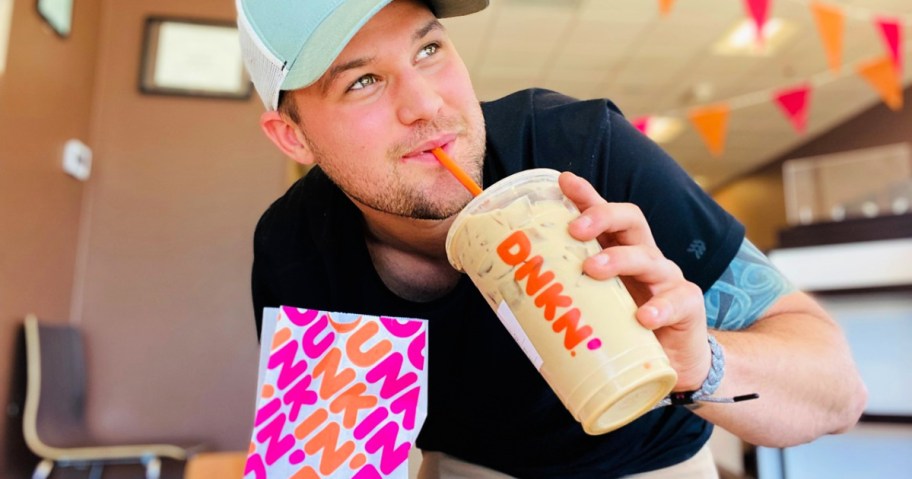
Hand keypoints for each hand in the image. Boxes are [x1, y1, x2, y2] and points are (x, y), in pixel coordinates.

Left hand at [558, 171, 710, 390]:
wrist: (671, 364)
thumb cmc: (624, 329)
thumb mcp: (594, 306)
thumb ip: (566, 297)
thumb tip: (510, 300)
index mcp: (619, 252)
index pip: (604, 215)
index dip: (586, 195)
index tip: (564, 182)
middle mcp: (644, 257)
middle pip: (630, 220)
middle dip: (602, 216)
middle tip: (574, 230)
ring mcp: (667, 279)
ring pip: (647, 257)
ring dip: (619, 259)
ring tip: (592, 270)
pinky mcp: (687, 305)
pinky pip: (677, 300)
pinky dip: (660, 307)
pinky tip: (643, 317)